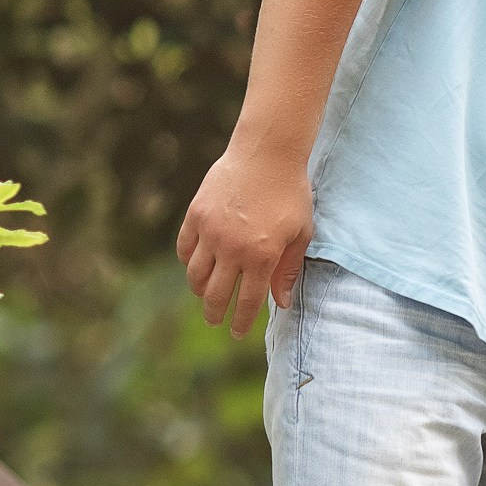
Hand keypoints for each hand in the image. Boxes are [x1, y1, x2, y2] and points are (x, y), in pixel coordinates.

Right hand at [177, 140, 313, 336]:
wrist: (267, 153)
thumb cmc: (291, 193)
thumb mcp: (300, 233)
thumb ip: (288, 270)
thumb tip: (282, 303)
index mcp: (261, 257)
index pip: (247, 302)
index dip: (241, 322)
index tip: (237, 333)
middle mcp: (232, 249)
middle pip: (215, 294)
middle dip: (215, 313)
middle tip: (215, 321)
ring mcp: (210, 232)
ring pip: (195, 274)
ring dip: (199, 290)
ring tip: (204, 295)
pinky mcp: (196, 215)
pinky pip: (184, 248)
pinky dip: (188, 262)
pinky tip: (194, 267)